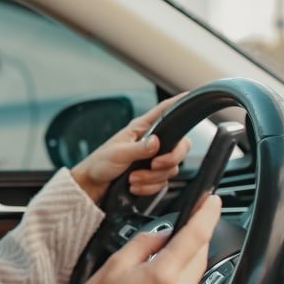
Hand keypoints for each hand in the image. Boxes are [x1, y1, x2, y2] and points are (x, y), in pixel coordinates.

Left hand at [70, 95, 192, 203]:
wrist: (93, 186)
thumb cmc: (99, 163)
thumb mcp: (118, 153)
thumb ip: (139, 149)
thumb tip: (156, 143)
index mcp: (142, 129)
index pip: (164, 111)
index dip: (178, 102)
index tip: (190, 95)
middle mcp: (151, 143)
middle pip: (181, 146)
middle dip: (169, 160)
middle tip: (153, 165)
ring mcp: (153, 160)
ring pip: (171, 169)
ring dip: (151, 178)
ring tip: (133, 178)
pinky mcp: (152, 176)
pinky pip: (162, 183)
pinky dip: (149, 187)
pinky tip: (135, 186)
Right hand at [74, 193, 221, 283]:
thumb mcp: (115, 263)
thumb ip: (146, 243)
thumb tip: (165, 234)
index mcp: (162, 275)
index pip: (195, 236)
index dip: (207, 214)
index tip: (213, 202)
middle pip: (198, 259)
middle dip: (188, 247)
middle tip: (163, 249)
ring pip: (193, 283)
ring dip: (180, 275)